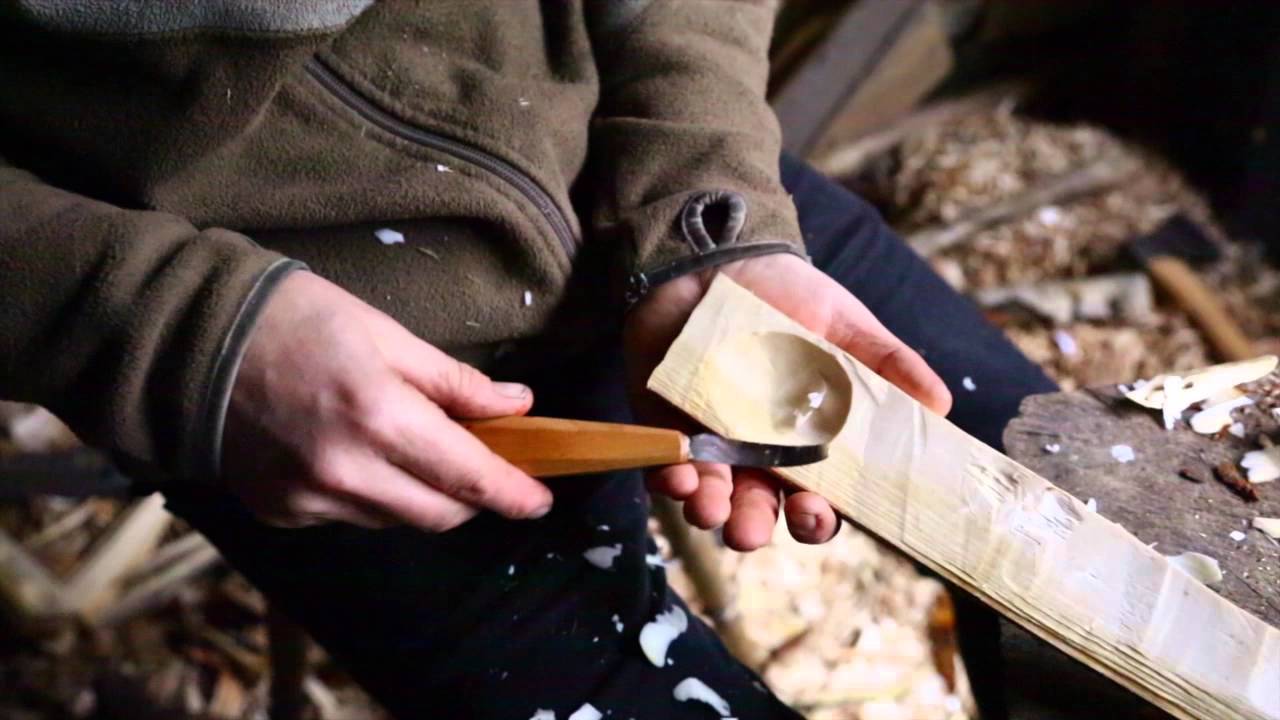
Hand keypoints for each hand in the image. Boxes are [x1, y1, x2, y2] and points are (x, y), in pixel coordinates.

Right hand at [221, 271, 552, 529]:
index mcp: (381, 418)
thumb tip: (517, 408)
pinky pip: (349, 519)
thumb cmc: (297, 319)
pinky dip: (370, 497)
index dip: (513, 494)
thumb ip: (455, 381)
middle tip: (482, 466)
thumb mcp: (387, 334)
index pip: (469, 477)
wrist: (191, 341)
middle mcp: (347, 473)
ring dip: (422, 496)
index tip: (540, 499)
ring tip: (414, 451)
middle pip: (439, 515)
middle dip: (472, 498)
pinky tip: (355, 456)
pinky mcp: (280, 513)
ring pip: (396, 521)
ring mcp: (309, 500)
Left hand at [625, 253, 950, 550]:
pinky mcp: (664, 424)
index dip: (817, 517)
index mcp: (805, 443)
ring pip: (710, 498)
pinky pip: (663, 466)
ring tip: (709, 509)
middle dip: (753, 527)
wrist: (714, 256)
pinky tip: (675, 476)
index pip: (816, 497)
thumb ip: (889, 363)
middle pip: (759, 510)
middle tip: (750, 532)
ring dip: (709, 511)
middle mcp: (756, 453)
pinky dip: (668, 477)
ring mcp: (707, 442)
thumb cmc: (785, 294)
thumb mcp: (845, 323)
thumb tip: (943, 403)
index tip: (817, 513)